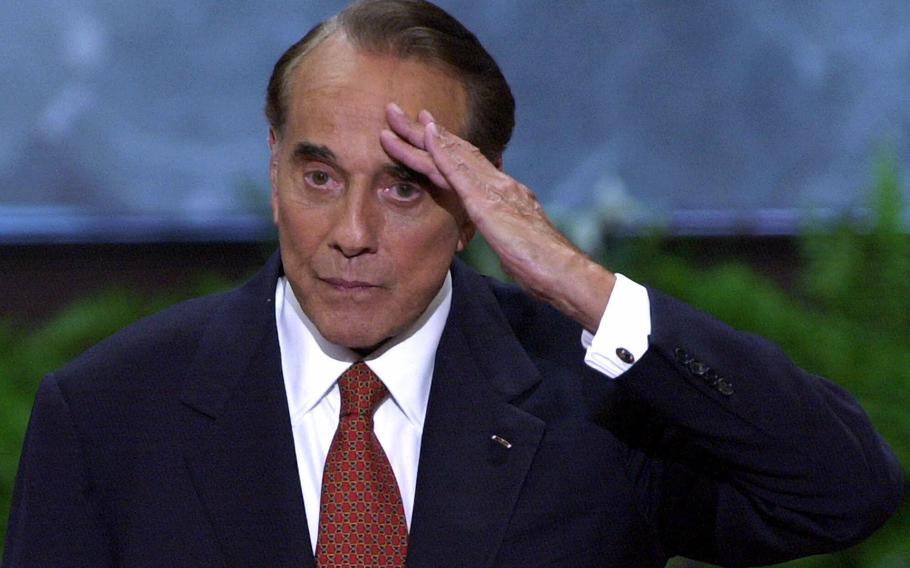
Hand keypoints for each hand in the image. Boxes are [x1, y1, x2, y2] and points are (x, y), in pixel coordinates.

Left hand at [380, 103, 614, 331]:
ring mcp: (495, 189)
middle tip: (396, 111)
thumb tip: (499, 235)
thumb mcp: (515, 245)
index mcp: (504, 195)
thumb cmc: (542, 266)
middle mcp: (500, 184)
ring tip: (399, 116)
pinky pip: (461, 171)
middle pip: (456, 152)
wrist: (562, 271)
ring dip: (424, 134)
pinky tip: (427, 136)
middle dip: (425, 132)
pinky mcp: (488, 202)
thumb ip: (504, 232)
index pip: (467, 166)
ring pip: (454, 154)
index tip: (423, 130)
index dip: (443, 147)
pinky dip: (443, 151)